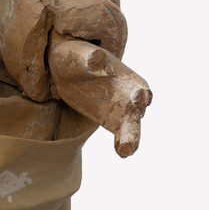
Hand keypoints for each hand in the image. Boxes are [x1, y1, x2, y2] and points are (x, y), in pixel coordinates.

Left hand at [48, 35, 151, 156]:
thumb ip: (89, 59)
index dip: (140, 94)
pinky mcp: (111, 121)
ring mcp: (121, 110)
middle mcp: (129, 95)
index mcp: (126, 77)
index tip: (140, 98)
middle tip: (131, 141)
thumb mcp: (79, 56)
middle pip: (137, 112)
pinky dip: (121, 144)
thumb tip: (97, 58)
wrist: (68, 70)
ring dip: (130, 139)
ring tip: (126, 151)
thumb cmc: (76, 57)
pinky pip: (120, 135)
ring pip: (130, 127)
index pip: (138, 87)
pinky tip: (121, 154)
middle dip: (135, 126)